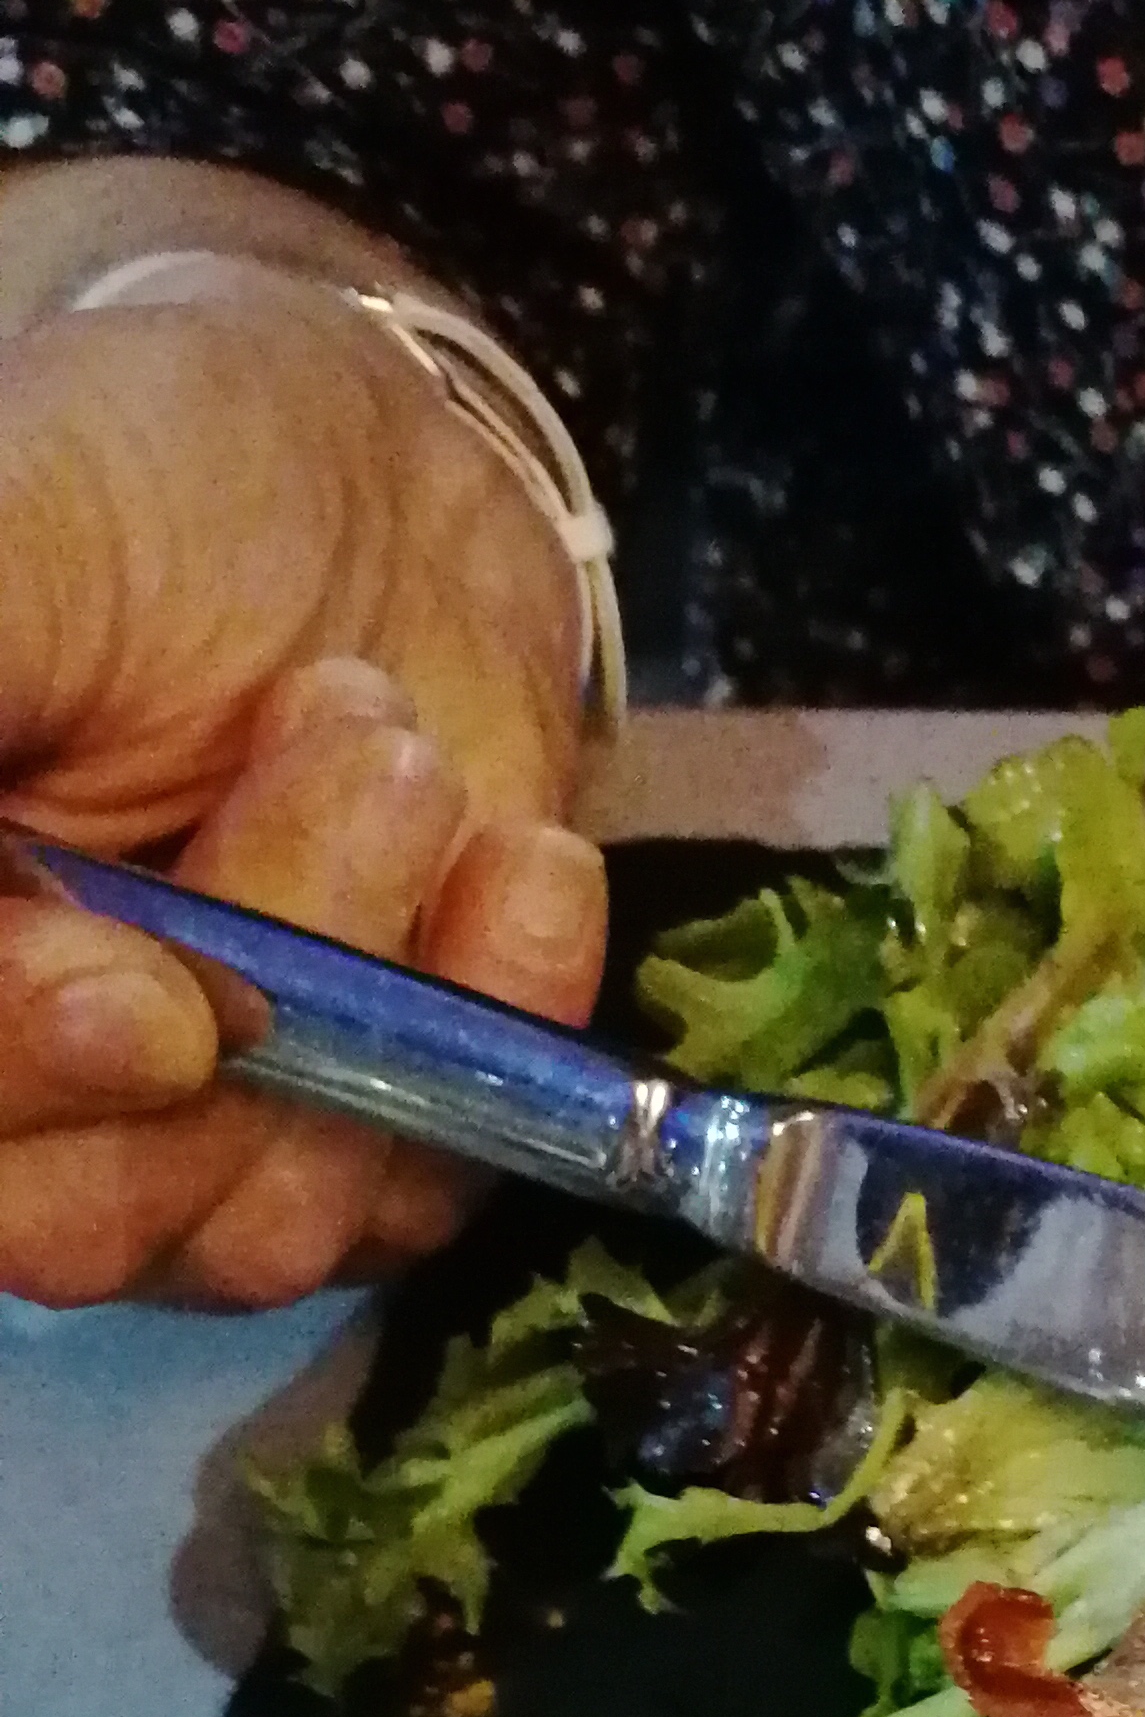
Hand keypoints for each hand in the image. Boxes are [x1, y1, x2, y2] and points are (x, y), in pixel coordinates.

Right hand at [0, 284, 603, 1306]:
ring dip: (369, 994)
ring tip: (396, 752)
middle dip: (225, 1042)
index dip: (24, 1070)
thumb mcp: (9, 547)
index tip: (142, 988)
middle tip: (344, 775)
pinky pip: (432, 1186)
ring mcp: (197, 1144)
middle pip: (73, 1225)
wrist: (378, 492)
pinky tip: (521, 862)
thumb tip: (10, 911)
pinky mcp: (378, 1148)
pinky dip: (500, 1028)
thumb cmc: (141, 491)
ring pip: (259, 1222)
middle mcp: (24, 1085)